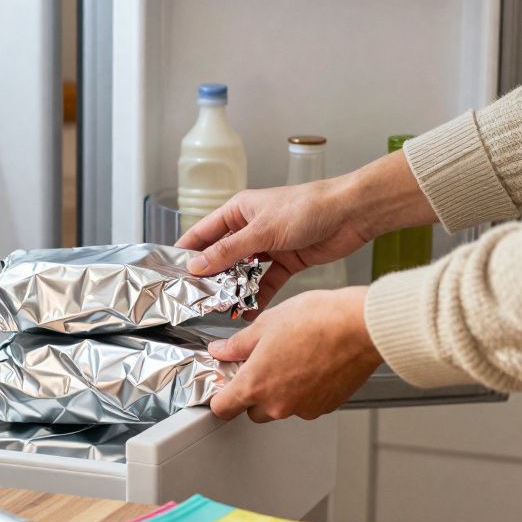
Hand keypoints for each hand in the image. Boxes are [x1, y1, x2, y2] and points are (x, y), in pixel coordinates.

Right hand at [175, 150, 433, 311]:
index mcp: (239, 211)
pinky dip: (259, 298)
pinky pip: (266, 284)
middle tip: (197, 300)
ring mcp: (268, 247)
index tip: (171, 273)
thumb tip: (197, 265)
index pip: (203, 233)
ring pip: (244, 273)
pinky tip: (250, 312)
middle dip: (212, 278)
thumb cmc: (307, 208)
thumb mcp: (261, 231)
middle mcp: (250, 229)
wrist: (350, 214)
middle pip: (222, 256)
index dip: (186, 252)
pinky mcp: (287, 262)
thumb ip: (228, 251)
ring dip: (235, 291)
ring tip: (222, 310)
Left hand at [208, 287, 381, 421]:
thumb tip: (221, 350)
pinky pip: (305, 404)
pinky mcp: (325, 406)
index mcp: (255, 384)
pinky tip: (310, 364)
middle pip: (252, 411)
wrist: (360, 327)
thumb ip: (237, 344)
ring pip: (280, 408)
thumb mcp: (266, 324)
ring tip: (290, 358)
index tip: (224, 384)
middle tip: (261, 364)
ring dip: (279, 392)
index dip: (220, 396)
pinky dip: (303, 391)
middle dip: (252, 392)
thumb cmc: (318, 321)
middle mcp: (278, 404)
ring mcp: (303, 408)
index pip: (222, 408)